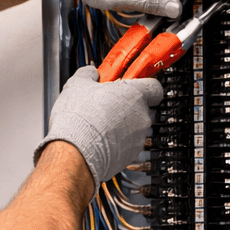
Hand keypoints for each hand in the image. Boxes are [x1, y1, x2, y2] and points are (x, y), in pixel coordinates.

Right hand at [34, 65, 162, 188]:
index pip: (154, 87)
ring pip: (133, 128)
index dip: (143, 86)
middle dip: (125, 107)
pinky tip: (97, 139)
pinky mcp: (129, 156)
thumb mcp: (77, 85)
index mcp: (135, 94)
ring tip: (97, 125)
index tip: (131, 86)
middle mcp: (142, 117)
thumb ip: (88, 74)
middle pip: (141, 108)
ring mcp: (138, 138)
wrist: (75, 154)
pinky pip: (126, 145)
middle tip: (106, 105)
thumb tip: (90, 73)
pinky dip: (115, 143)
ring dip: (119, 126)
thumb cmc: (80, 120)